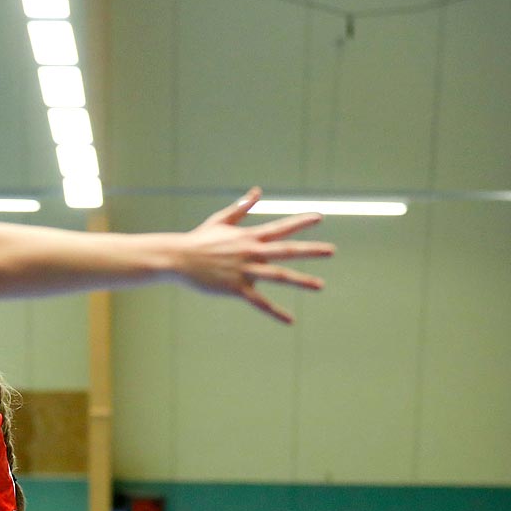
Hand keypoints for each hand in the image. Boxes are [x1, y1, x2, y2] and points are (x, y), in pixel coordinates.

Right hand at [173, 188, 333, 323]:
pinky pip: (260, 302)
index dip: (301, 222)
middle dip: (311, 250)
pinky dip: (275, 312)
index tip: (320, 218)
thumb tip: (257, 191)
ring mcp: (245, 271)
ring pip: (279, 276)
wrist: (179, 258)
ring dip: (301, 281)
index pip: (281, 227)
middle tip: (331, 251)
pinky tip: (290, 320)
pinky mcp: (236, 288)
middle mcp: (251, 252)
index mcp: (249, 236)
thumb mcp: (221, 220)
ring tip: (321, 286)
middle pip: (287, 251)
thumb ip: (242, 208)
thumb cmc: (199, 239)